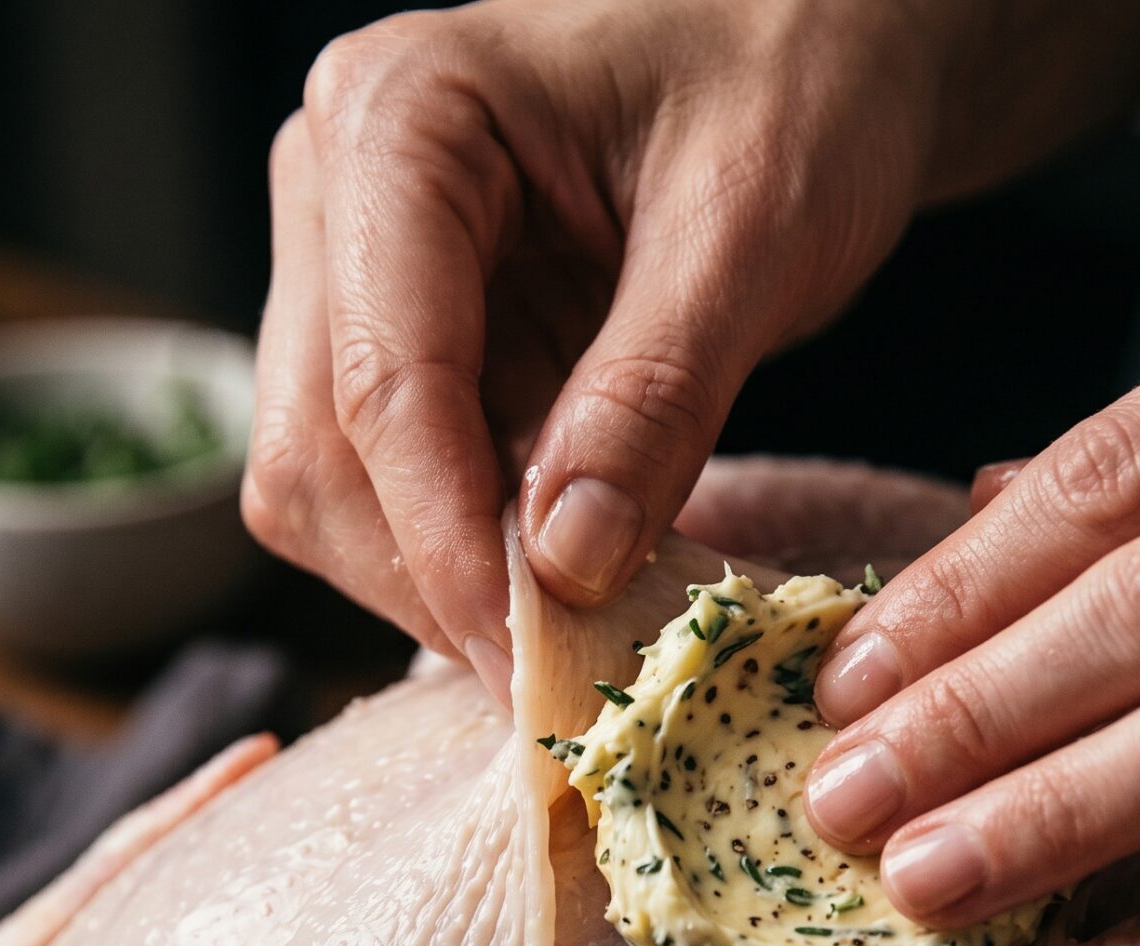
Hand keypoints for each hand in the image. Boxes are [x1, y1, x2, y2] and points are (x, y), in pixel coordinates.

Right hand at [247, 0, 1139, 696]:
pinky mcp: (409, 340)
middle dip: (436, 580)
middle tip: (568, 686)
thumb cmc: (795, 86)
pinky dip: (480, 560)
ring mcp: (357, 270)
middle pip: (320, 452)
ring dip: (449, 585)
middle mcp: (336, 190)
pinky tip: (579, 597)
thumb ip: (655, 394)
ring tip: (590, 647)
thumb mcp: (751, 230)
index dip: (447, 541)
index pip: (379, 375)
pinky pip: (404, 488)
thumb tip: (566, 570)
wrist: (818, 46)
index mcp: (398, 119)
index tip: (531, 665)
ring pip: (337, 492)